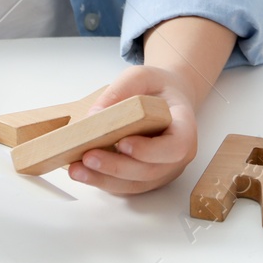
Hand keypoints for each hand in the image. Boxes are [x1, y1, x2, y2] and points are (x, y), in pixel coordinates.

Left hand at [68, 65, 195, 194]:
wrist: (165, 99)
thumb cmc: (157, 88)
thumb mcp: (141, 77)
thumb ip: (120, 91)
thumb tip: (93, 116)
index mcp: (185, 128)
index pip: (175, 147)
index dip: (150, 151)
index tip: (123, 143)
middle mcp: (177, 156)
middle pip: (150, 170)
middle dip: (116, 167)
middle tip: (88, 156)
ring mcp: (162, 171)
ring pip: (135, 184)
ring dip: (104, 179)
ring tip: (77, 169)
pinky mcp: (145, 178)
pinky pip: (125, 186)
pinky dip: (102, 181)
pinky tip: (82, 172)